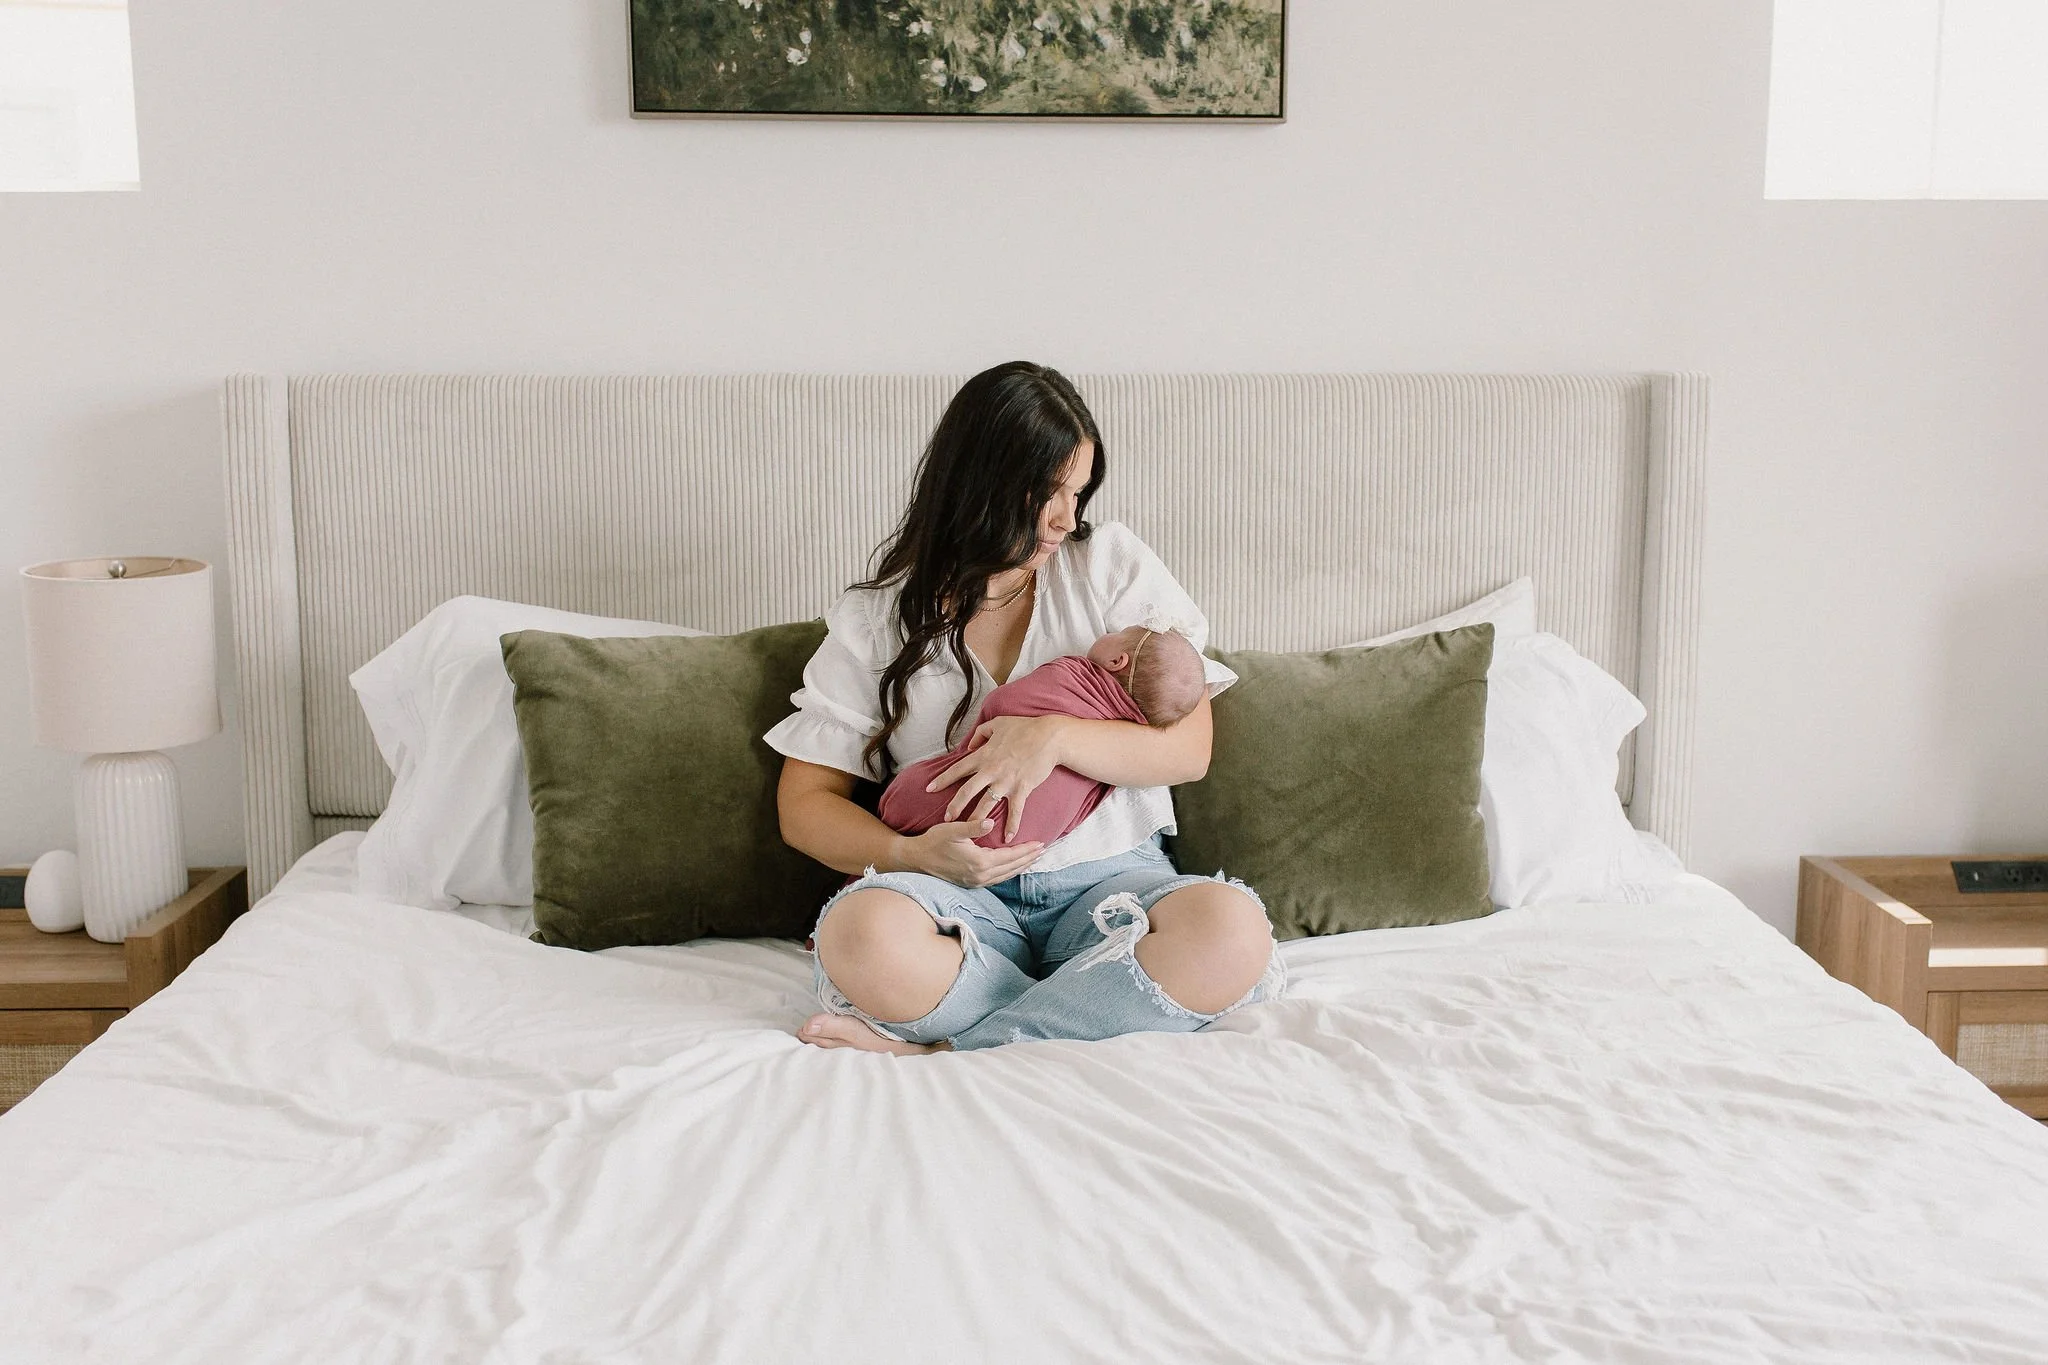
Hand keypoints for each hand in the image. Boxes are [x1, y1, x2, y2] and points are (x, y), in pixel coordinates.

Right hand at [903, 820, 1044, 887]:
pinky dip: (1009, 873)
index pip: (1010, 856)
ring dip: (1021, 867)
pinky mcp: (971, 883)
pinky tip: (1013, 868)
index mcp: (978, 862)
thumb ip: (972, 826)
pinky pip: (997, 879)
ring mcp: (975, 882)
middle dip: (1028, 859)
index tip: (1041, 843)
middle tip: (1044, 851)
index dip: (1026, 850)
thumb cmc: (933, 841)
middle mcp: (980, 876)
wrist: (915, 859)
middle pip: (1011, 868)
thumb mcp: (952, 830)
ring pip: (1006, 876)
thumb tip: (989, 822)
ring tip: (1033, 859)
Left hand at [925, 715, 1066, 843]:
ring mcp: (1006, 782)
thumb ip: (980, 734)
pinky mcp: (1022, 789)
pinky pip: (1015, 811)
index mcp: (984, 755)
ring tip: (970, 832)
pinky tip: (1008, 838)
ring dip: (977, 819)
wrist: (1049, 737)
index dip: (942, 779)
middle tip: (946, 819)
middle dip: (954, 806)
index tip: (929, 789)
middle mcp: (991, 771)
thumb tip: (970, 744)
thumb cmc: (1025, 727)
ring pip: (986, 805)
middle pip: (967, 792)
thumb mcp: (998, 724)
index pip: (957, 769)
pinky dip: (1012, 825)